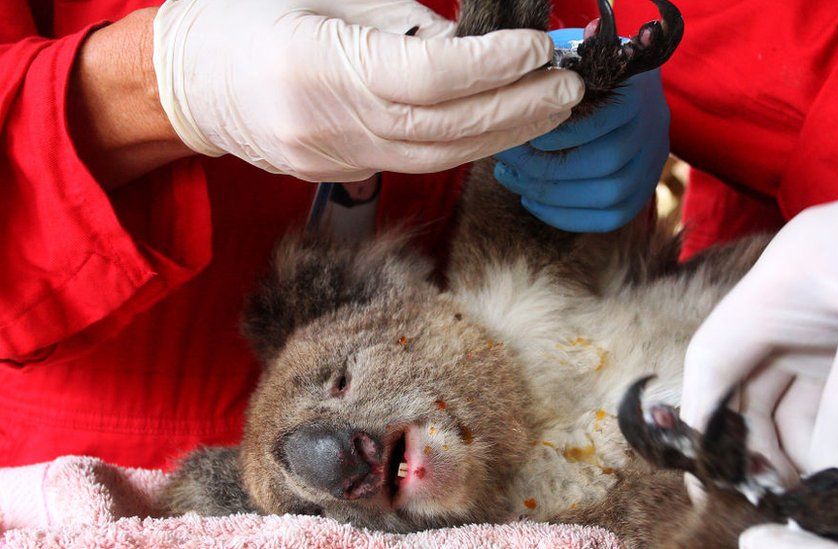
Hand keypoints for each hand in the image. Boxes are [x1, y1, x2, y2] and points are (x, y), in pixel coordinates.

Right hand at [152, 0, 583, 181]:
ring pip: (436, 157)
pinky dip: (465, 147)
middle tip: (567, 87)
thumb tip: (472, 45)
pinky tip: (501, 127)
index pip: (423, 77)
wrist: (183, 82)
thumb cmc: (239, 16)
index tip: (536, 49)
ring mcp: (331, 159)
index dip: (489, 66)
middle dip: (515, 109)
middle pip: (442, 129)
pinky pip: (415, 164)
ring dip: (501, 134)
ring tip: (550, 109)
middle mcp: (325, 125)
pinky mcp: (339, 174)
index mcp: (312, 65)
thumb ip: (397, 21)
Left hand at [493, 28, 669, 231]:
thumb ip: (552, 67)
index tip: (527, 133)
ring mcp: (651, 166)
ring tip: (514, 180)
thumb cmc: (584, 72)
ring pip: (610, 195)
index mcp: (637, 92)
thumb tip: (517, 81)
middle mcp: (651, 131)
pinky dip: (566, 216)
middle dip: (549, 168)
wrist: (625, 91)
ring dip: (553, 195)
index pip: (607, 117)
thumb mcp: (572, 56)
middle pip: (607, 162)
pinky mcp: (641, 194)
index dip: (565, 132)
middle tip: (507, 162)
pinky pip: (609, 218)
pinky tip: (532, 200)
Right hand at [680, 149, 837, 529]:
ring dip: (816, 461)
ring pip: (804, 417)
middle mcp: (804, 314)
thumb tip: (832, 480)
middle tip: (787, 501)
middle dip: (760, 450)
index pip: (714, 355)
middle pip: (753, 395)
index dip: (702, 413)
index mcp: (782, 282)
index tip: (709, 475)